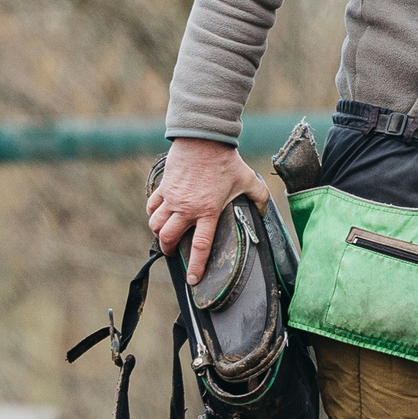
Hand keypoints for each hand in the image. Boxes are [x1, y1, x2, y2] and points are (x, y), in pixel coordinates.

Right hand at [146, 137, 269, 283]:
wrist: (204, 138)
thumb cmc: (226, 160)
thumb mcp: (248, 180)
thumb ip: (259, 197)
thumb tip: (265, 210)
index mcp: (208, 211)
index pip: (201, 246)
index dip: (196, 266)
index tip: (192, 280)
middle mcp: (187, 208)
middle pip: (169, 238)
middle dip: (170, 251)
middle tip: (174, 253)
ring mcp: (172, 198)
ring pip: (156, 224)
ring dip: (159, 234)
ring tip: (165, 236)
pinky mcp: (164, 187)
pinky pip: (152, 206)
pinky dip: (153, 214)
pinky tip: (158, 215)